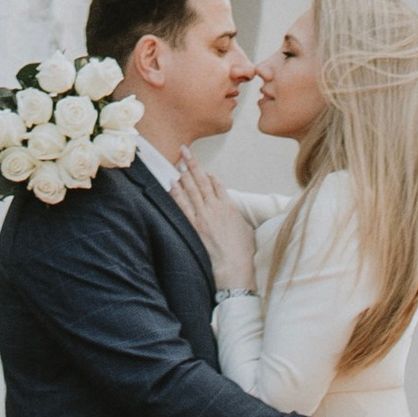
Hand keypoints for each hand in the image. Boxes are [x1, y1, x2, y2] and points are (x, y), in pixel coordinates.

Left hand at [173, 149, 255, 291]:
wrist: (234, 267)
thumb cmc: (243, 252)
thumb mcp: (246, 228)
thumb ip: (237, 215)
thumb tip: (231, 210)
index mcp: (229, 206)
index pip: (217, 184)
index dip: (210, 176)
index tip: (205, 170)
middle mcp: (215, 207)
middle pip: (202, 180)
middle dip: (193, 163)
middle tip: (185, 150)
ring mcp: (203, 216)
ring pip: (191, 189)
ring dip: (184, 174)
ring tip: (177, 162)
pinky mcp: (194, 227)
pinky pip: (183, 206)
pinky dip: (177, 193)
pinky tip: (172, 184)